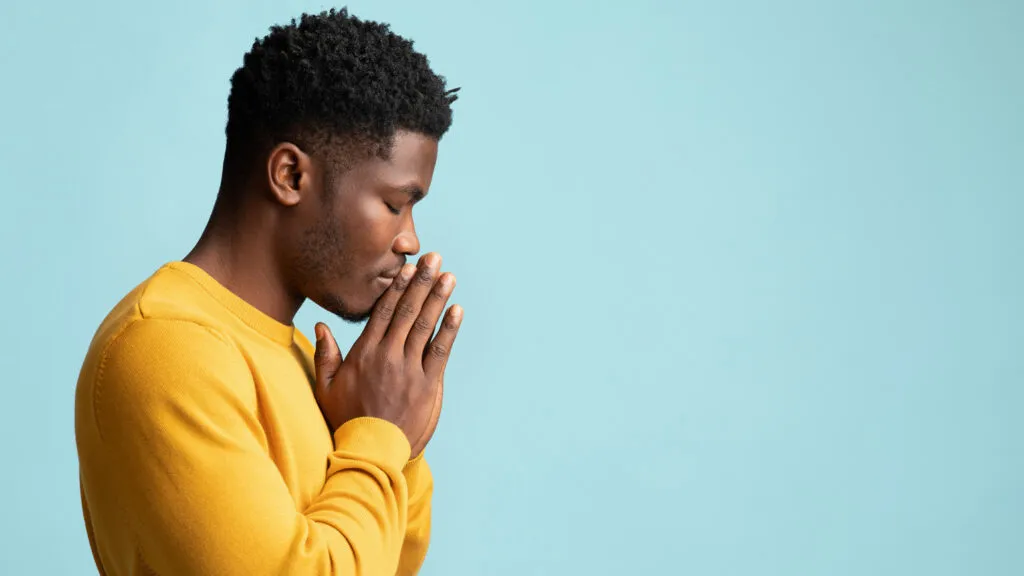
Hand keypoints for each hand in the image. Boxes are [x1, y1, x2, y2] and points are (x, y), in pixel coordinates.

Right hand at [313, 252, 462, 457]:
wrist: (370, 453)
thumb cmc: (346, 421)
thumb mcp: (325, 389)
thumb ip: (325, 355)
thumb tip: (320, 325)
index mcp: (364, 353)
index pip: (382, 311)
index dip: (397, 287)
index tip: (408, 267)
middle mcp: (387, 356)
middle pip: (407, 311)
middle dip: (422, 282)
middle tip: (434, 259)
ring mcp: (409, 369)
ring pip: (425, 326)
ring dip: (438, 298)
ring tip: (449, 276)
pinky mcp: (428, 385)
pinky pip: (440, 351)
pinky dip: (450, 329)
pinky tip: (458, 310)